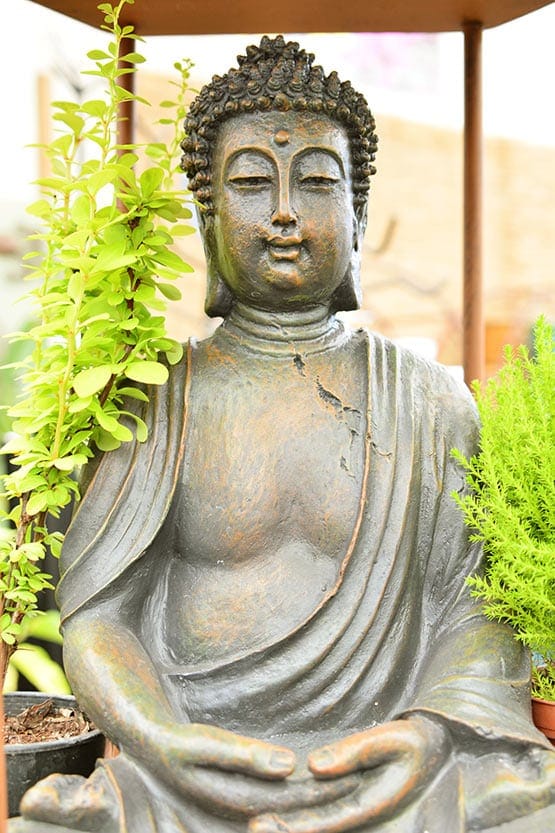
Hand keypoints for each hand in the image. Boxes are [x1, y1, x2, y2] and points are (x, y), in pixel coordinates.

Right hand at [143, 722, 359, 820]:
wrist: (143, 742)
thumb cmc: (170, 741)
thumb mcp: (201, 745)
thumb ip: (243, 756)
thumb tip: (290, 765)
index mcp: (235, 804)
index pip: (292, 803)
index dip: (324, 790)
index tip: (357, 775)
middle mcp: (242, 812)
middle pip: (295, 807)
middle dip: (329, 794)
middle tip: (368, 776)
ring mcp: (242, 806)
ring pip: (289, 805)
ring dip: (319, 793)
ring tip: (354, 773)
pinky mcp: (239, 796)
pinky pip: (277, 798)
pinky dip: (300, 789)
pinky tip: (319, 775)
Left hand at [250, 715, 451, 831]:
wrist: (448, 761)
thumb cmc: (419, 744)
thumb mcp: (396, 739)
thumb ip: (355, 751)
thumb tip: (313, 766)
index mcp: (381, 811)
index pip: (330, 824)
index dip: (293, 828)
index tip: (258, 825)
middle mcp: (379, 831)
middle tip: (253, 830)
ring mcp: (374, 831)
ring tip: (259, 830)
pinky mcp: (368, 826)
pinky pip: (339, 830)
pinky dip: (310, 828)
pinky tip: (282, 826)